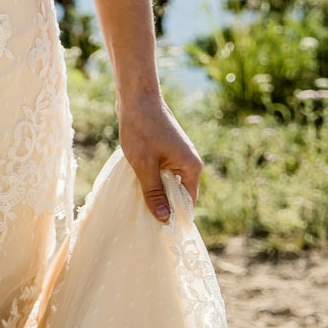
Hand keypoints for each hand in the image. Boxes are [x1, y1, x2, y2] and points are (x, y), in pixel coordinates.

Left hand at [117, 90, 203, 222]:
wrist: (136, 96)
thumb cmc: (141, 128)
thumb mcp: (144, 164)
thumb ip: (154, 191)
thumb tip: (164, 218)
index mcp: (191, 168)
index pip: (188, 203)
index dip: (174, 217)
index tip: (159, 232)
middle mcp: (189, 163)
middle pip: (178, 194)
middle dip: (163, 205)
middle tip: (144, 221)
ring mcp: (178, 156)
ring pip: (168, 183)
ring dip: (154, 191)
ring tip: (138, 205)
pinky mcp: (167, 150)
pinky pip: (162, 172)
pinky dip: (151, 179)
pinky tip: (136, 186)